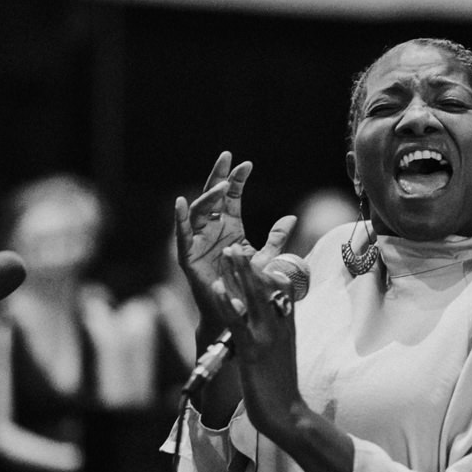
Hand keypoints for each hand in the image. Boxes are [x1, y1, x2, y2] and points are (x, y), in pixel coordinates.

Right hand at [174, 153, 293, 327]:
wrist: (236, 314)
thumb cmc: (247, 287)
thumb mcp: (265, 259)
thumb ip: (276, 238)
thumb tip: (291, 217)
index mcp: (230, 227)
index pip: (231, 197)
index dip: (237, 180)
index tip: (248, 164)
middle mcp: (212, 230)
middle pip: (212, 196)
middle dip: (219, 176)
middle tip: (226, 157)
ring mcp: (199, 241)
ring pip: (198, 212)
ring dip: (208, 197)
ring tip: (221, 186)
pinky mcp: (188, 256)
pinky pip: (182, 235)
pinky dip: (180, 219)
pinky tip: (181, 202)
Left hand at [207, 246, 303, 435]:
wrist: (287, 414)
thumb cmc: (281, 386)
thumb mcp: (283, 352)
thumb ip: (278, 333)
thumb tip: (270, 322)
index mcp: (287, 326)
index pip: (282, 290)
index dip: (269, 271)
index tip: (257, 256)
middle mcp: (279, 327)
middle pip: (266, 287)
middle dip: (249, 266)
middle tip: (235, 246)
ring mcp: (266, 338)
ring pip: (253, 298)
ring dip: (239, 273)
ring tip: (228, 253)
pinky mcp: (252, 352)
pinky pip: (238, 323)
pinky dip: (227, 304)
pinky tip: (218, 289)